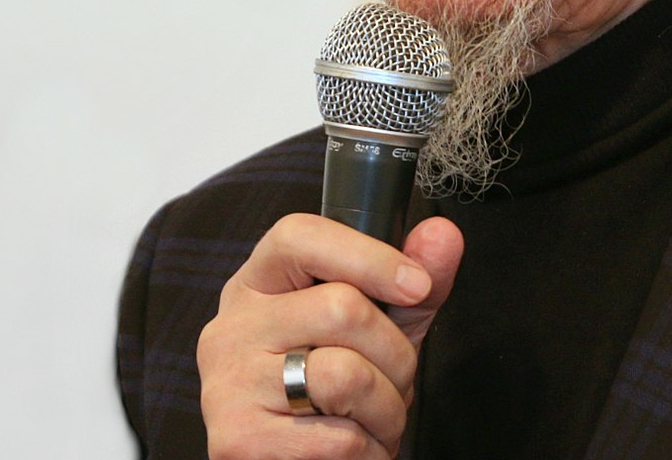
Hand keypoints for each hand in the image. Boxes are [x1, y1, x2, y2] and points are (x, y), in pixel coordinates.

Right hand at [197, 213, 463, 458]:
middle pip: (341, 308)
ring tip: (378, 416)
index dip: (369, 256)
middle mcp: (233, 326)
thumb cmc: (333, 380)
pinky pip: (337, 440)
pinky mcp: (239, 442)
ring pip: (344, 376)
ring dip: (387, 407)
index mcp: (260, 282)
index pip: (300, 236)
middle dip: (396, 353)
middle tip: (398, 379)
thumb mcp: (380, 320)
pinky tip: (356, 446)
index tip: (417, 285)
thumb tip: (442, 234)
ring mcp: (229, 384)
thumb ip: (415, 276)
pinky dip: (369, 450)